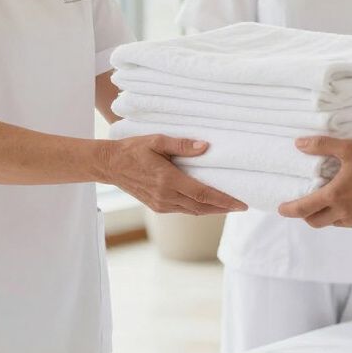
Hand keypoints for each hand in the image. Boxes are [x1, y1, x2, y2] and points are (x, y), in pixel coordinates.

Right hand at [101, 136, 246, 215]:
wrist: (110, 165)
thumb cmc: (133, 149)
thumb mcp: (157, 140)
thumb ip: (182, 145)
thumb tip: (205, 147)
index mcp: (168, 181)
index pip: (203, 194)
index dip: (225, 200)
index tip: (242, 203)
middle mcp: (166, 196)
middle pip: (202, 207)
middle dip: (224, 207)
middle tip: (242, 205)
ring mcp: (161, 204)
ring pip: (193, 211)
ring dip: (212, 210)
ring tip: (229, 205)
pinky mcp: (157, 207)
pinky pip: (183, 210)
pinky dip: (198, 208)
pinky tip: (207, 203)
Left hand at [277, 137, 351, 228]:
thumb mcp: (348, 147)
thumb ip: (321, 145)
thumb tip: (299, 144)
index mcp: (335, 196)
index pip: (304, 208)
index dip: (289, 210)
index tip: (280, 209)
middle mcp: (344, 213)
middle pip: (315, 222)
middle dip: (305, 215)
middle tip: (303, 204)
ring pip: (333, 223)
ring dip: (325, 216)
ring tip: (326, 200)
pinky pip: (350, 222)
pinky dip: (343, 216)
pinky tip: (349, 202)